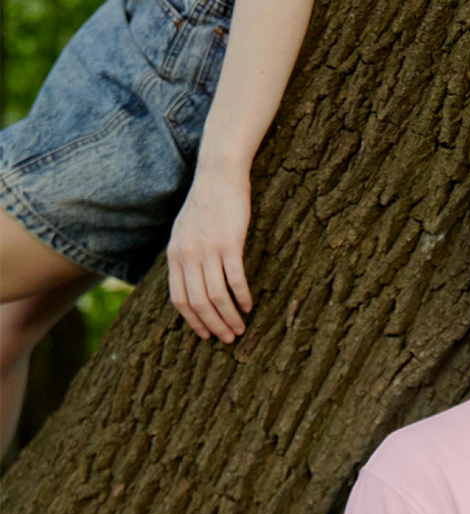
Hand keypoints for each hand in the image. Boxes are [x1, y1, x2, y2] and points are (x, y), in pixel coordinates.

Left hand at [167, 159, 252, 342]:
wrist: (218, 175)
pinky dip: (242, 297)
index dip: (193, 321)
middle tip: (228, 338)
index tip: (206, 335)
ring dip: (229, 317)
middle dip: (213, 325)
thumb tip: (192, 283)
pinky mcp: (229, 243)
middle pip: (198, 302)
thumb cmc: (206, 203)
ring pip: (216, 296)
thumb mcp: (184, 231)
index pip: (179, 299)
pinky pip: (235, 279)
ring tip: (241, 328)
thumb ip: (184, 256)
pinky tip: (250, 305)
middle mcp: (188, 255)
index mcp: (175, 255)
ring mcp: (208, 249)